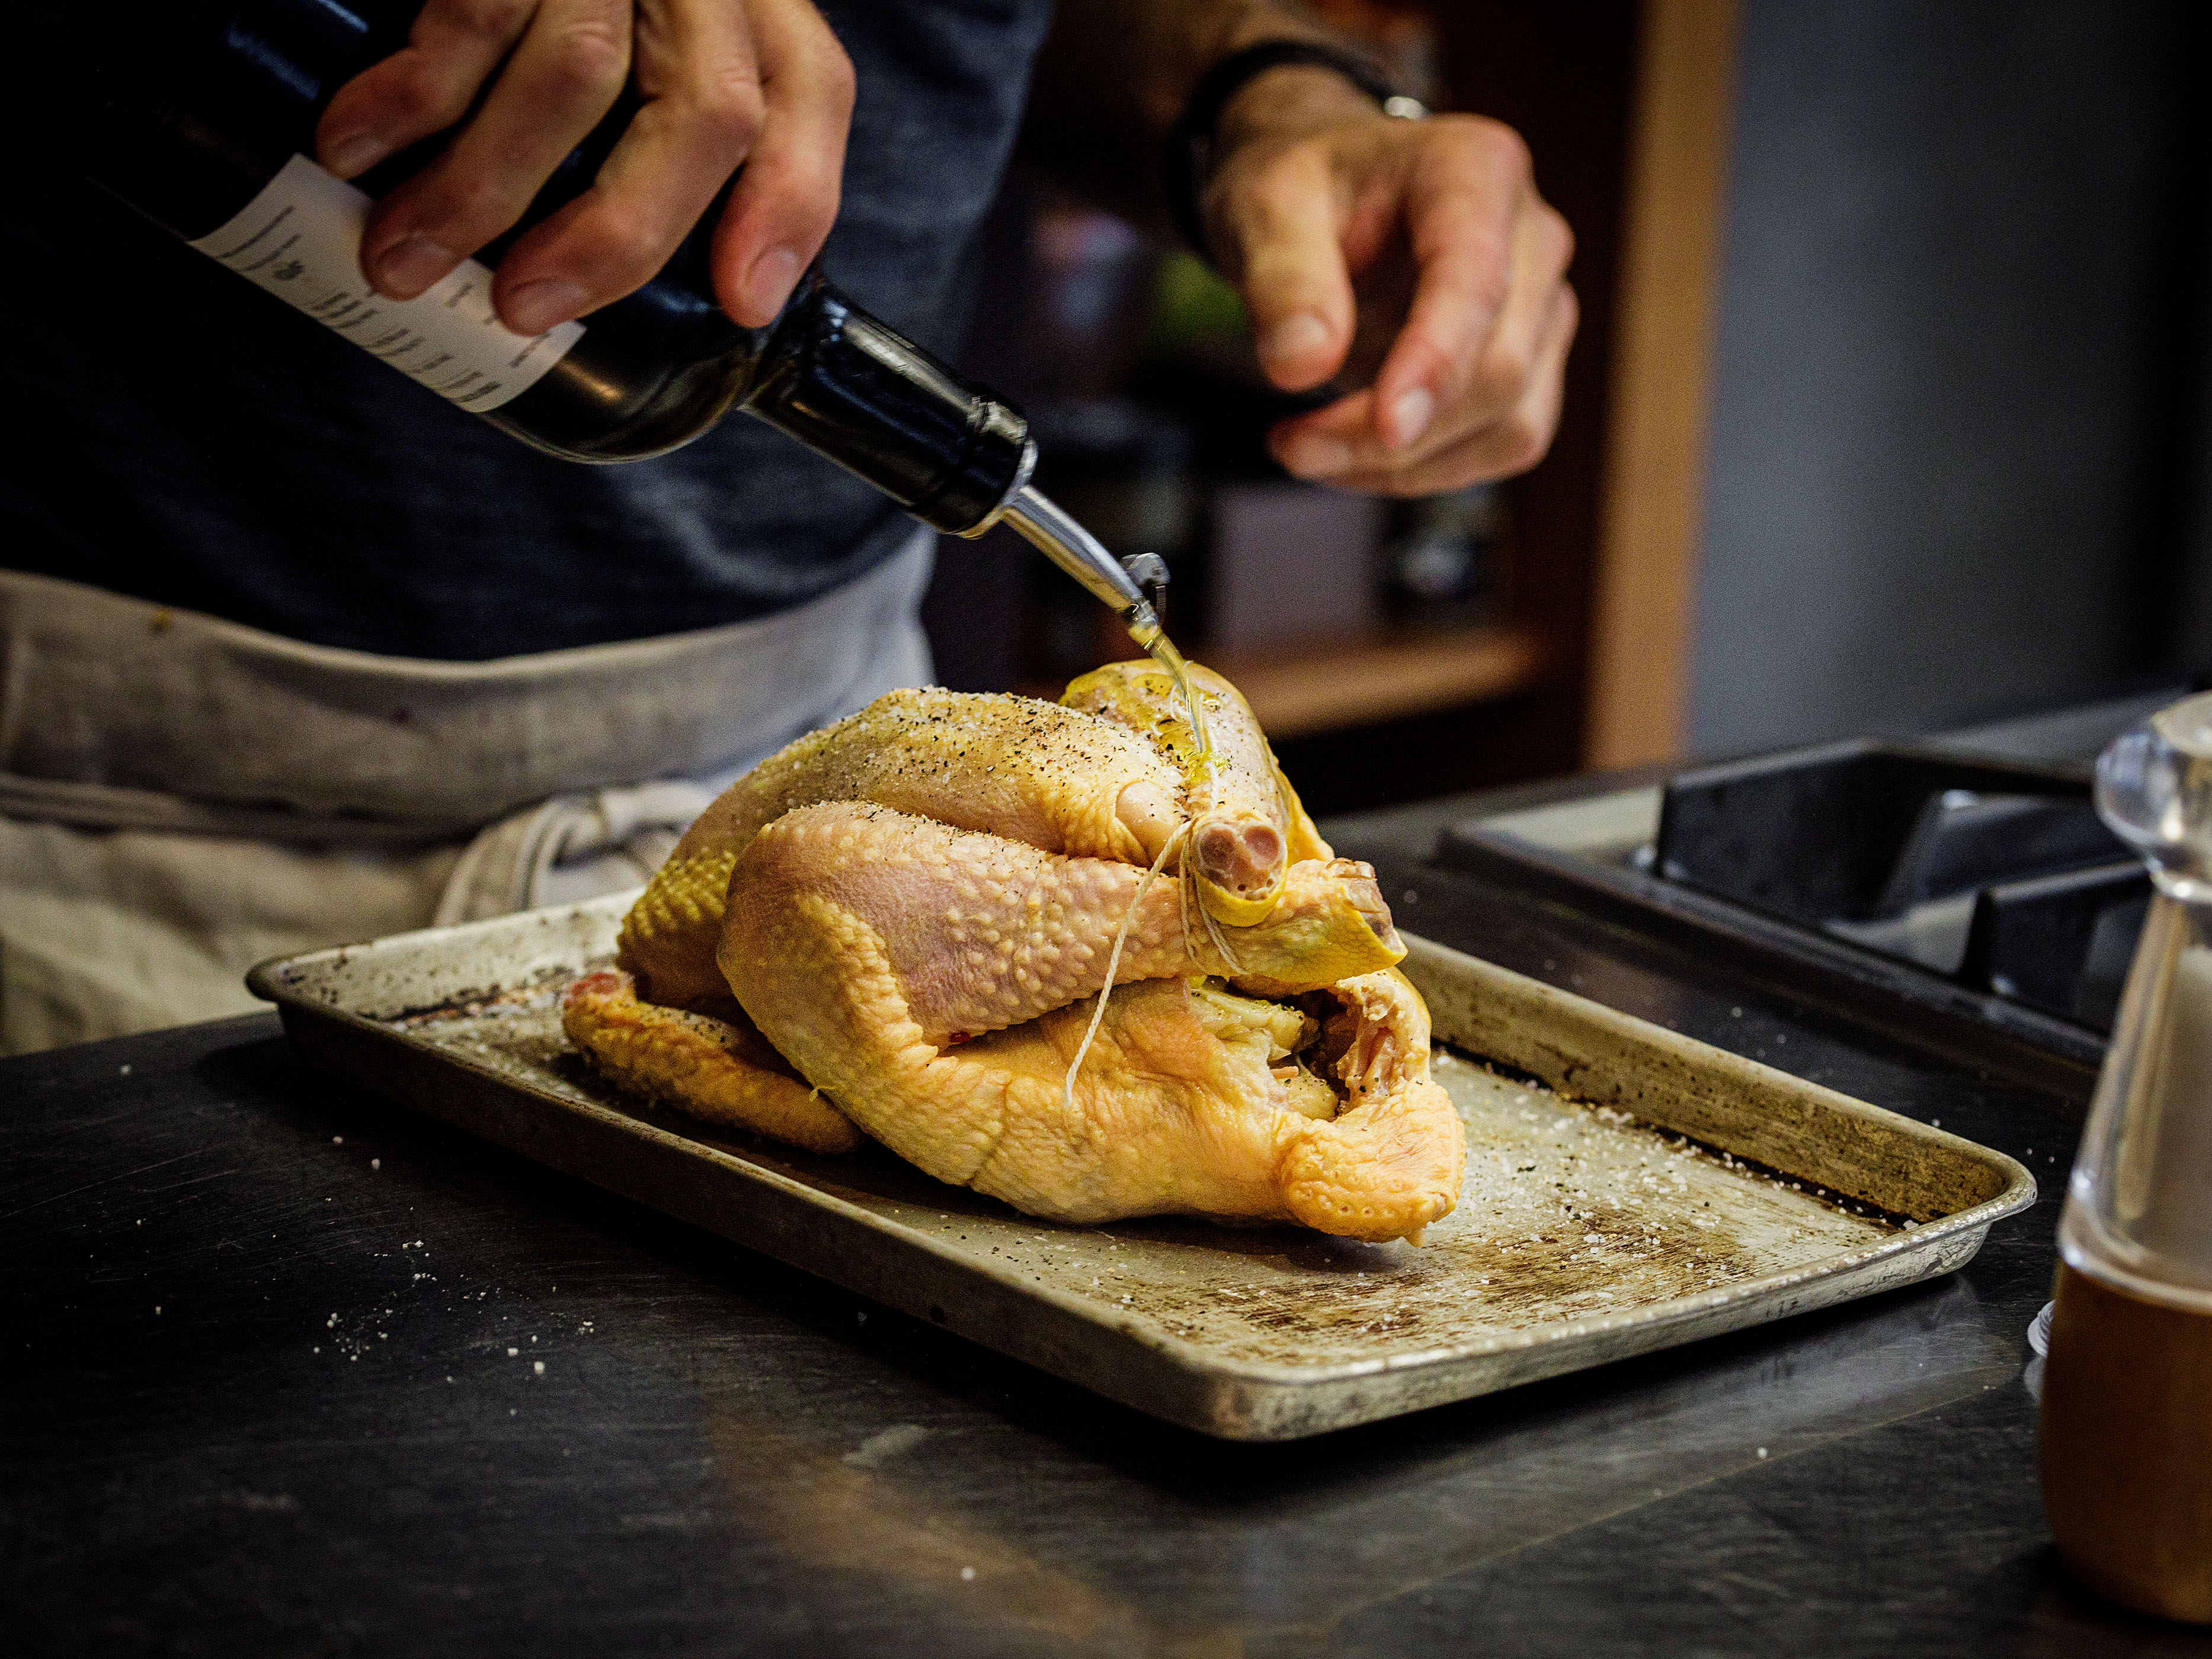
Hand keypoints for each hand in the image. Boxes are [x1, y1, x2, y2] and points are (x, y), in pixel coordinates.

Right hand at [312, 0, 854, 334]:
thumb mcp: (639, 41)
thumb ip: (666, 130)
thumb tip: (689, 287)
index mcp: (744, 1)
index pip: (809, 90)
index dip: (788, 204)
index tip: (739, 303)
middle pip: (706, 109)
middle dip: (618, 233)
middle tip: (523, 307)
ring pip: (579, 74)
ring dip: (484, 188)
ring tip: (406, 259)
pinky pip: (470, 13)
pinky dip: (410, 99)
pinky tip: (355, 149)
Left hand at [1203, 66, 1575, 494]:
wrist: (1326, 197)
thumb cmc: (1303, 190)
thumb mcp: (1263, 207)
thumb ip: (1282, 278)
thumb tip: (1301, 367)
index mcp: (1475, 170)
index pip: (1476, 280)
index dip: (1437, 362)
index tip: (1386, 430)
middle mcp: (1533, 237)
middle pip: (1499, 369)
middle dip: (1392, 434)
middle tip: (1289, 445)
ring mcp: (1542, 307)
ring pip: (1509, 425)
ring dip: (1407, 466)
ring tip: (1308, 450)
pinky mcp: (1533, 365)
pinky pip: (1501, 446)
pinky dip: (1425, 470)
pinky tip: (1352, 455)